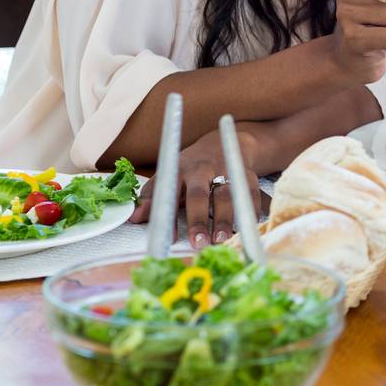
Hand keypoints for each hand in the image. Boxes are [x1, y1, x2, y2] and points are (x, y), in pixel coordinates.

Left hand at [127, 125, 267, 248]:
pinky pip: (252, 192)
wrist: (223, 143)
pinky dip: (251, 210)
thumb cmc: (190, 169)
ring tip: (223, 239)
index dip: (169, 216)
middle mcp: (202, 169)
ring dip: (226, 218)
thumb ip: (152, 197)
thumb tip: (133, 218)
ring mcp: (226, 169)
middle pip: (199, 194)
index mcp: (179, 170)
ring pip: (227, 194)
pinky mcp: (247, 173)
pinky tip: (247, 227)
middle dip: (199, 219)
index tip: (171, 239)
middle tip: (199, 242)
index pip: (170, 193)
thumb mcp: (168, 176)